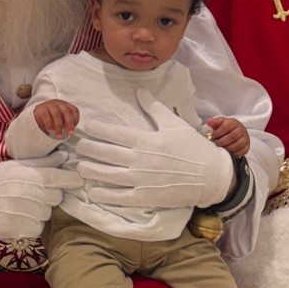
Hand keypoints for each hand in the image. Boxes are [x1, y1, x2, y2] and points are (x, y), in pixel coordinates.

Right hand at [0, 159, 82, 241]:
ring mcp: (26, 213)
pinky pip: (38, 228)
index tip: (74, 180)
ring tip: (22, 206)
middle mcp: (29, 194)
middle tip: (34, 194)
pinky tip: (18, 218)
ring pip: (48, 214)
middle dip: (50, 196)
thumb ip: (41, 162)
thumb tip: (65, 156)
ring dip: (40, 211)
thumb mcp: (14, 166)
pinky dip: (31, 225)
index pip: (61, 178)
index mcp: (29, 175)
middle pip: (57, 197)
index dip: (71, 179)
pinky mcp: (21, 230)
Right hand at [32, 98, 79, 139]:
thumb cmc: (51, 118)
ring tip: (58, 135)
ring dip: (58, 126)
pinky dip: (49, 124)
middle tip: (70, 133)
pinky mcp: (41, 108)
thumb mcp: (60, 120)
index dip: (75, 120)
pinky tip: (50, 130)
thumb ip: (66, 123)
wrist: (35, 115)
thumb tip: (71, 130)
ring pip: (56, 114)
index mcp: (65, 105)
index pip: (74, 110)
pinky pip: (46, 116)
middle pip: (66, 112)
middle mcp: (58, 103)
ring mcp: (49, 104)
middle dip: (69, 124)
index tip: (73, 129)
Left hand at [74, 91, 233, 209]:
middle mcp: (141, 160)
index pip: (115, 133)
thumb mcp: (174, 124)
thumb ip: (154, 108)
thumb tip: (139, 90)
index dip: (98, 129)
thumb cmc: (193, 147)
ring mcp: (143, 180)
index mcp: (147, 140)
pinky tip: (94, 192)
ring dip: (92, 171)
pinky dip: (105, 195)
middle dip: (89, 149)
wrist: (211, 176)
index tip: (86, 126)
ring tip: (80, 167)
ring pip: (109, 175)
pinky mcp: (146, 197)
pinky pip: (120, 197)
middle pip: (107, 154)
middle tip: (77, 145)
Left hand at [206, 115, 250, 157]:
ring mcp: (246, 138)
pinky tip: (228, 152)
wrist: (237, 131)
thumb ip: (215, 122)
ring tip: (221, 148)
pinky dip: (234, 153)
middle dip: (222, 141)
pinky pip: (242, 151)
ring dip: (228, 148)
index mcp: (234, 122)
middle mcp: (242, 130)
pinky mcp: (247, 146)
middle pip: (233, 136)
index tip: (213, 135)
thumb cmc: (226, 128)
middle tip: (216, 143)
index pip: (227, 126)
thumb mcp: (220, 123)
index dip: (219, 132)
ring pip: (238, 145)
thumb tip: (209, 122)